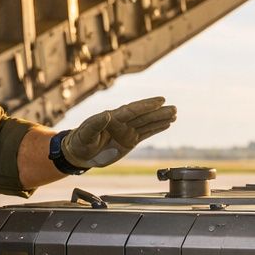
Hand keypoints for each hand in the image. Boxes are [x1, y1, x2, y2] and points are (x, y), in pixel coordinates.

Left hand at [60, 96, 175, 169]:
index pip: (132, 110)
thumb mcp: (85, 133)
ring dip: (161, 119)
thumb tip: (107, 115)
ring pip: (147, 123)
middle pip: (144, 115)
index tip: (160, 101)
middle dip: (158, 112)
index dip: (146, 105)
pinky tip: (166, 124)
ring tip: (175, 114)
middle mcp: (122, 122)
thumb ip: (95, 124)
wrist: (79, 153)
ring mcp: (127, 131)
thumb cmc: (80, 141)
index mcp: (113, 118)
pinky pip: (146, 133)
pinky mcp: (129, 141)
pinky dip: (156, 128)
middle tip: (173, 108)